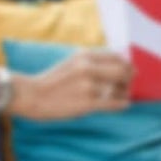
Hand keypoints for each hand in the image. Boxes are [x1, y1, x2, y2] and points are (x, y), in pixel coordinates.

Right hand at [14, 48, 133, 119]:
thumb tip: (118, 66)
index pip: (117, 57)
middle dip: (129, 79)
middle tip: (128, 85)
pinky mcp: (87, 103)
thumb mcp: (72, 62)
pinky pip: (114, 104)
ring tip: (122, 96)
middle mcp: (88, 68)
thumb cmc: (52, 81)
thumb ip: (92, 62)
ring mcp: (88, 86)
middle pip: (123, 71)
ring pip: (120, 89)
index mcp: (84, 56)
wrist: (30, 95)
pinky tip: (124, 105)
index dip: (127, 65)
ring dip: (124, 93)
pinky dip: (122, 104)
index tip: (130, 71)